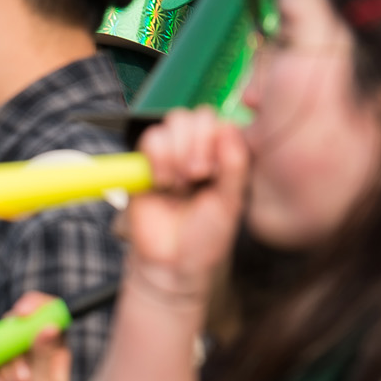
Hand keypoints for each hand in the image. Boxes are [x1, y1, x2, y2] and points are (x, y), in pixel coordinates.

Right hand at [0, 292, 72, 380]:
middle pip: (16, 324)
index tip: (22, 312)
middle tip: (22, 373)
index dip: (34, 306)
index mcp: (55, 349)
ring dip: (4, 364)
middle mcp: (33, 352)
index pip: (47, 313)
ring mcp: (11, 363)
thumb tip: (49, 325)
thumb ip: (45, 355)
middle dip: (13, 343)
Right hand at [123, 107, 246, 303]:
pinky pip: (150, 138)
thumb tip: (228, 129)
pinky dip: (157, 158)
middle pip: (196, 116)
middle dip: (197, 144)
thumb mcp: (231, 201)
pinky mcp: (145, 165)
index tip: (215, 171)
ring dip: (177, 151)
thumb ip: (234, 164)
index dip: (217, 138)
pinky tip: (162, 183)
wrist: (172, 265)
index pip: (221, 122)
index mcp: (223, 158)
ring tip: (180, 184)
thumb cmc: (205, 238)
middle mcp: (197, 152)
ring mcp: (170, 157)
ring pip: (173, 122)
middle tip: (197, 176)